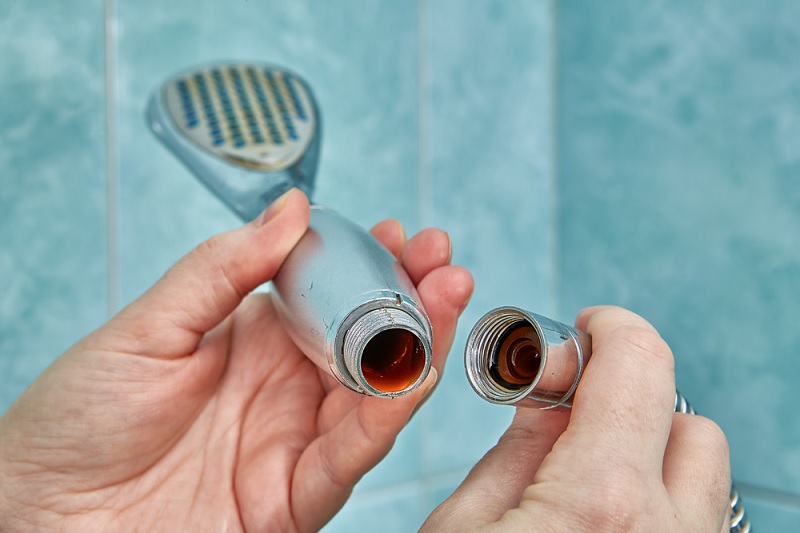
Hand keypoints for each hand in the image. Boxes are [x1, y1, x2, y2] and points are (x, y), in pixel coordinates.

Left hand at [0, 189, 473, 532]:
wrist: (42, 512)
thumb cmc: (79, 417)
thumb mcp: (152, 327)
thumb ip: (226, 269)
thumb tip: (293, 208)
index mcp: (255, 338)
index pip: (332, 294)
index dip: (370, 262)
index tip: (399, 231)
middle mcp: (286, 386)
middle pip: (368, 339)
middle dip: (413, 295)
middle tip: (442, 256)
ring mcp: (295, 440)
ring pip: (377, 392)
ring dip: (419, 344)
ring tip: (448, 292)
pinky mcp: (294, 496)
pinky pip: (352, 454)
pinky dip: (389, 412)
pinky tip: (415, 368)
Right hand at [422, 306, 730, 532]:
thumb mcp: (461, 525)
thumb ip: (516, 452)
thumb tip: (549, 401)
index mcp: (600, 504)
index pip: (639, 365)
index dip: (611, 327)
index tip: (588, 326)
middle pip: (688, 422)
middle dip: (631, 401)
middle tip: (574, 413)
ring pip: (703, 476)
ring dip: (651, 452)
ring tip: (587, 469)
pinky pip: (693, 517)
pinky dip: (657, 497)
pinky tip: (602, 513)